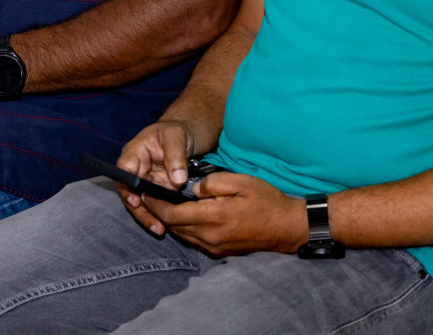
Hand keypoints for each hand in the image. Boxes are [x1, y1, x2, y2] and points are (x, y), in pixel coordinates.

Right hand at [114, 120, 196, 230]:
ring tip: (159, 229)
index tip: (136, 200)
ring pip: (139, 202)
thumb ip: (176, 156)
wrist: (183, 136)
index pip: (124, 168)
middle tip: (152, 222)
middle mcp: (135, 168)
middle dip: (138, 209)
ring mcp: (144, 181)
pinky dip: (157, 216)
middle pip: (129, 190)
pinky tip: (165, 227)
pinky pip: (152, 205)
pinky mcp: (154, 190)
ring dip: (147, 217)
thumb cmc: (175, 132)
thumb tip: (178, 180)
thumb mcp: (176, 136)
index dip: (127, 185)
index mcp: (135, 152)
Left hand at [135, 171, 306, 256]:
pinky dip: (184, 228)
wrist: (286, 227)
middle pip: (173, 227)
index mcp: (213, 217)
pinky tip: (185, 215)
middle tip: (150, 195)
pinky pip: (193, 240)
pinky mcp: (219, 251)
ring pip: (181, 235)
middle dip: (159, 212)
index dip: (155, 204)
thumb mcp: (241, 181)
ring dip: (171, 221)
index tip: (146, 192)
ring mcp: (214, 247)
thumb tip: (193, 190)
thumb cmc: (266, 201)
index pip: (172, 215)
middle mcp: (210, 236)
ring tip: (164, 204)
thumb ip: (212, 183)